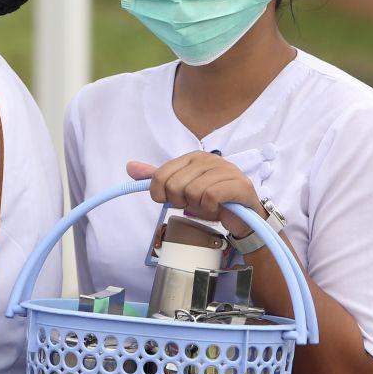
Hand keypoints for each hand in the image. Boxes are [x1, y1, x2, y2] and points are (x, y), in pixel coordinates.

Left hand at [127, 152, 265, 236]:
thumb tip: (130, 166)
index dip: (160, 194)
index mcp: (192, 156)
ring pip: (192, 191)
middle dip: (180, 201)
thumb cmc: (210, 200)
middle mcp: (209, 159)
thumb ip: (157, 177)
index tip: (169, 201)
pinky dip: (209, 208)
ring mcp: (226, 170)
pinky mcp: (239, 184)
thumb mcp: (180, 188)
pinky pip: (210, 196)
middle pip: (174, 185)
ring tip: (207, 205)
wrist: (243, 216)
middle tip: (193, 203)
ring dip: (197, 206)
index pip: (160, 175)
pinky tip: (216, 208)